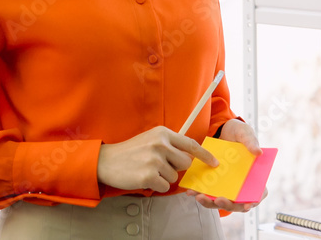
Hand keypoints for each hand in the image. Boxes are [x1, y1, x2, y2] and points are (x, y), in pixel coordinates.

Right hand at [97, 126, 217, 192]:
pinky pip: (165, 186)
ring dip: (164, 177)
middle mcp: (160, 144)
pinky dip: (156, 185)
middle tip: (159, 165)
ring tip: (147, 170)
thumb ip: (169, 145)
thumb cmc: (130, 152)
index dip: (205, 155)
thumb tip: (189, 157)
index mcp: (162, 133)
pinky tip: (144, 177)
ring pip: (175, 177)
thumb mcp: (150, 139)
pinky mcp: (149, 176)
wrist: (106, 161)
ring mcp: (154, 160)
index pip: (190, 145)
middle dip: (176, 168)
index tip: (214, 163)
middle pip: (185, 163)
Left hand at [184, 119, 265, 212]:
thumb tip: (258, 152)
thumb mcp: (246, 134)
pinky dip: (199, 193)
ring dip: (211, 202)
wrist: (224, 130)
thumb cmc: (240, 135)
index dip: (253, 202)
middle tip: (219, 200)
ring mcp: (226, 185)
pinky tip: (191, 191)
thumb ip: (251, 142)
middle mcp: (241, 186)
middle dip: (228, 204)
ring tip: (200, 197)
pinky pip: (207, 191)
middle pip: (237, 202)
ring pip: (220, 200)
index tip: (246, 205)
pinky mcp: (214, 182)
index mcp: (254, 178)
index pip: (257, 195)